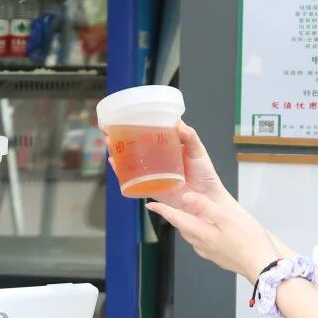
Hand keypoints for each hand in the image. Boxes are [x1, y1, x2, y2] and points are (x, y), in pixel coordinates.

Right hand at [104, 121, 230, 207]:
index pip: (151, 135)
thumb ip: (190, 137)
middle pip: (137, 148)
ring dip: (119, 154)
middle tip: (112, 131)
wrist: (208, 198)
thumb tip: (178, 124)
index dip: (139, 128)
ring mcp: (154, 174)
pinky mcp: (152, 188)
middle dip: (123, 140)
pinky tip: (114, 164)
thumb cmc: (205, 174)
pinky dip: (123, 173)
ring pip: (132, 163)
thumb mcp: (198, 151)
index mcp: (169, 149)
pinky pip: (135, 181)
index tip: (127, 119)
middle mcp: (159, 161)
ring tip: (110, 144)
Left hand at [147, 190, 275, 281]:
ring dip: (186, 224)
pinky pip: (201, 241)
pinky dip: (199, 231)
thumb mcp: (227, 218)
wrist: (263, 266)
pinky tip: (207, 228)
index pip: (175, 219)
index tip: (149, 205)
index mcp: (201, 233)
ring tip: (186, 213)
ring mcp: (209, 252)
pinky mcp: (218, 256)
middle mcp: (201, 244)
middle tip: (168, 205)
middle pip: (182, 227)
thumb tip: (186, 198)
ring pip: (192, 235)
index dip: (162, 211)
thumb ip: (205, 207)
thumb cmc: (249, 241)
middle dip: (174, 216)